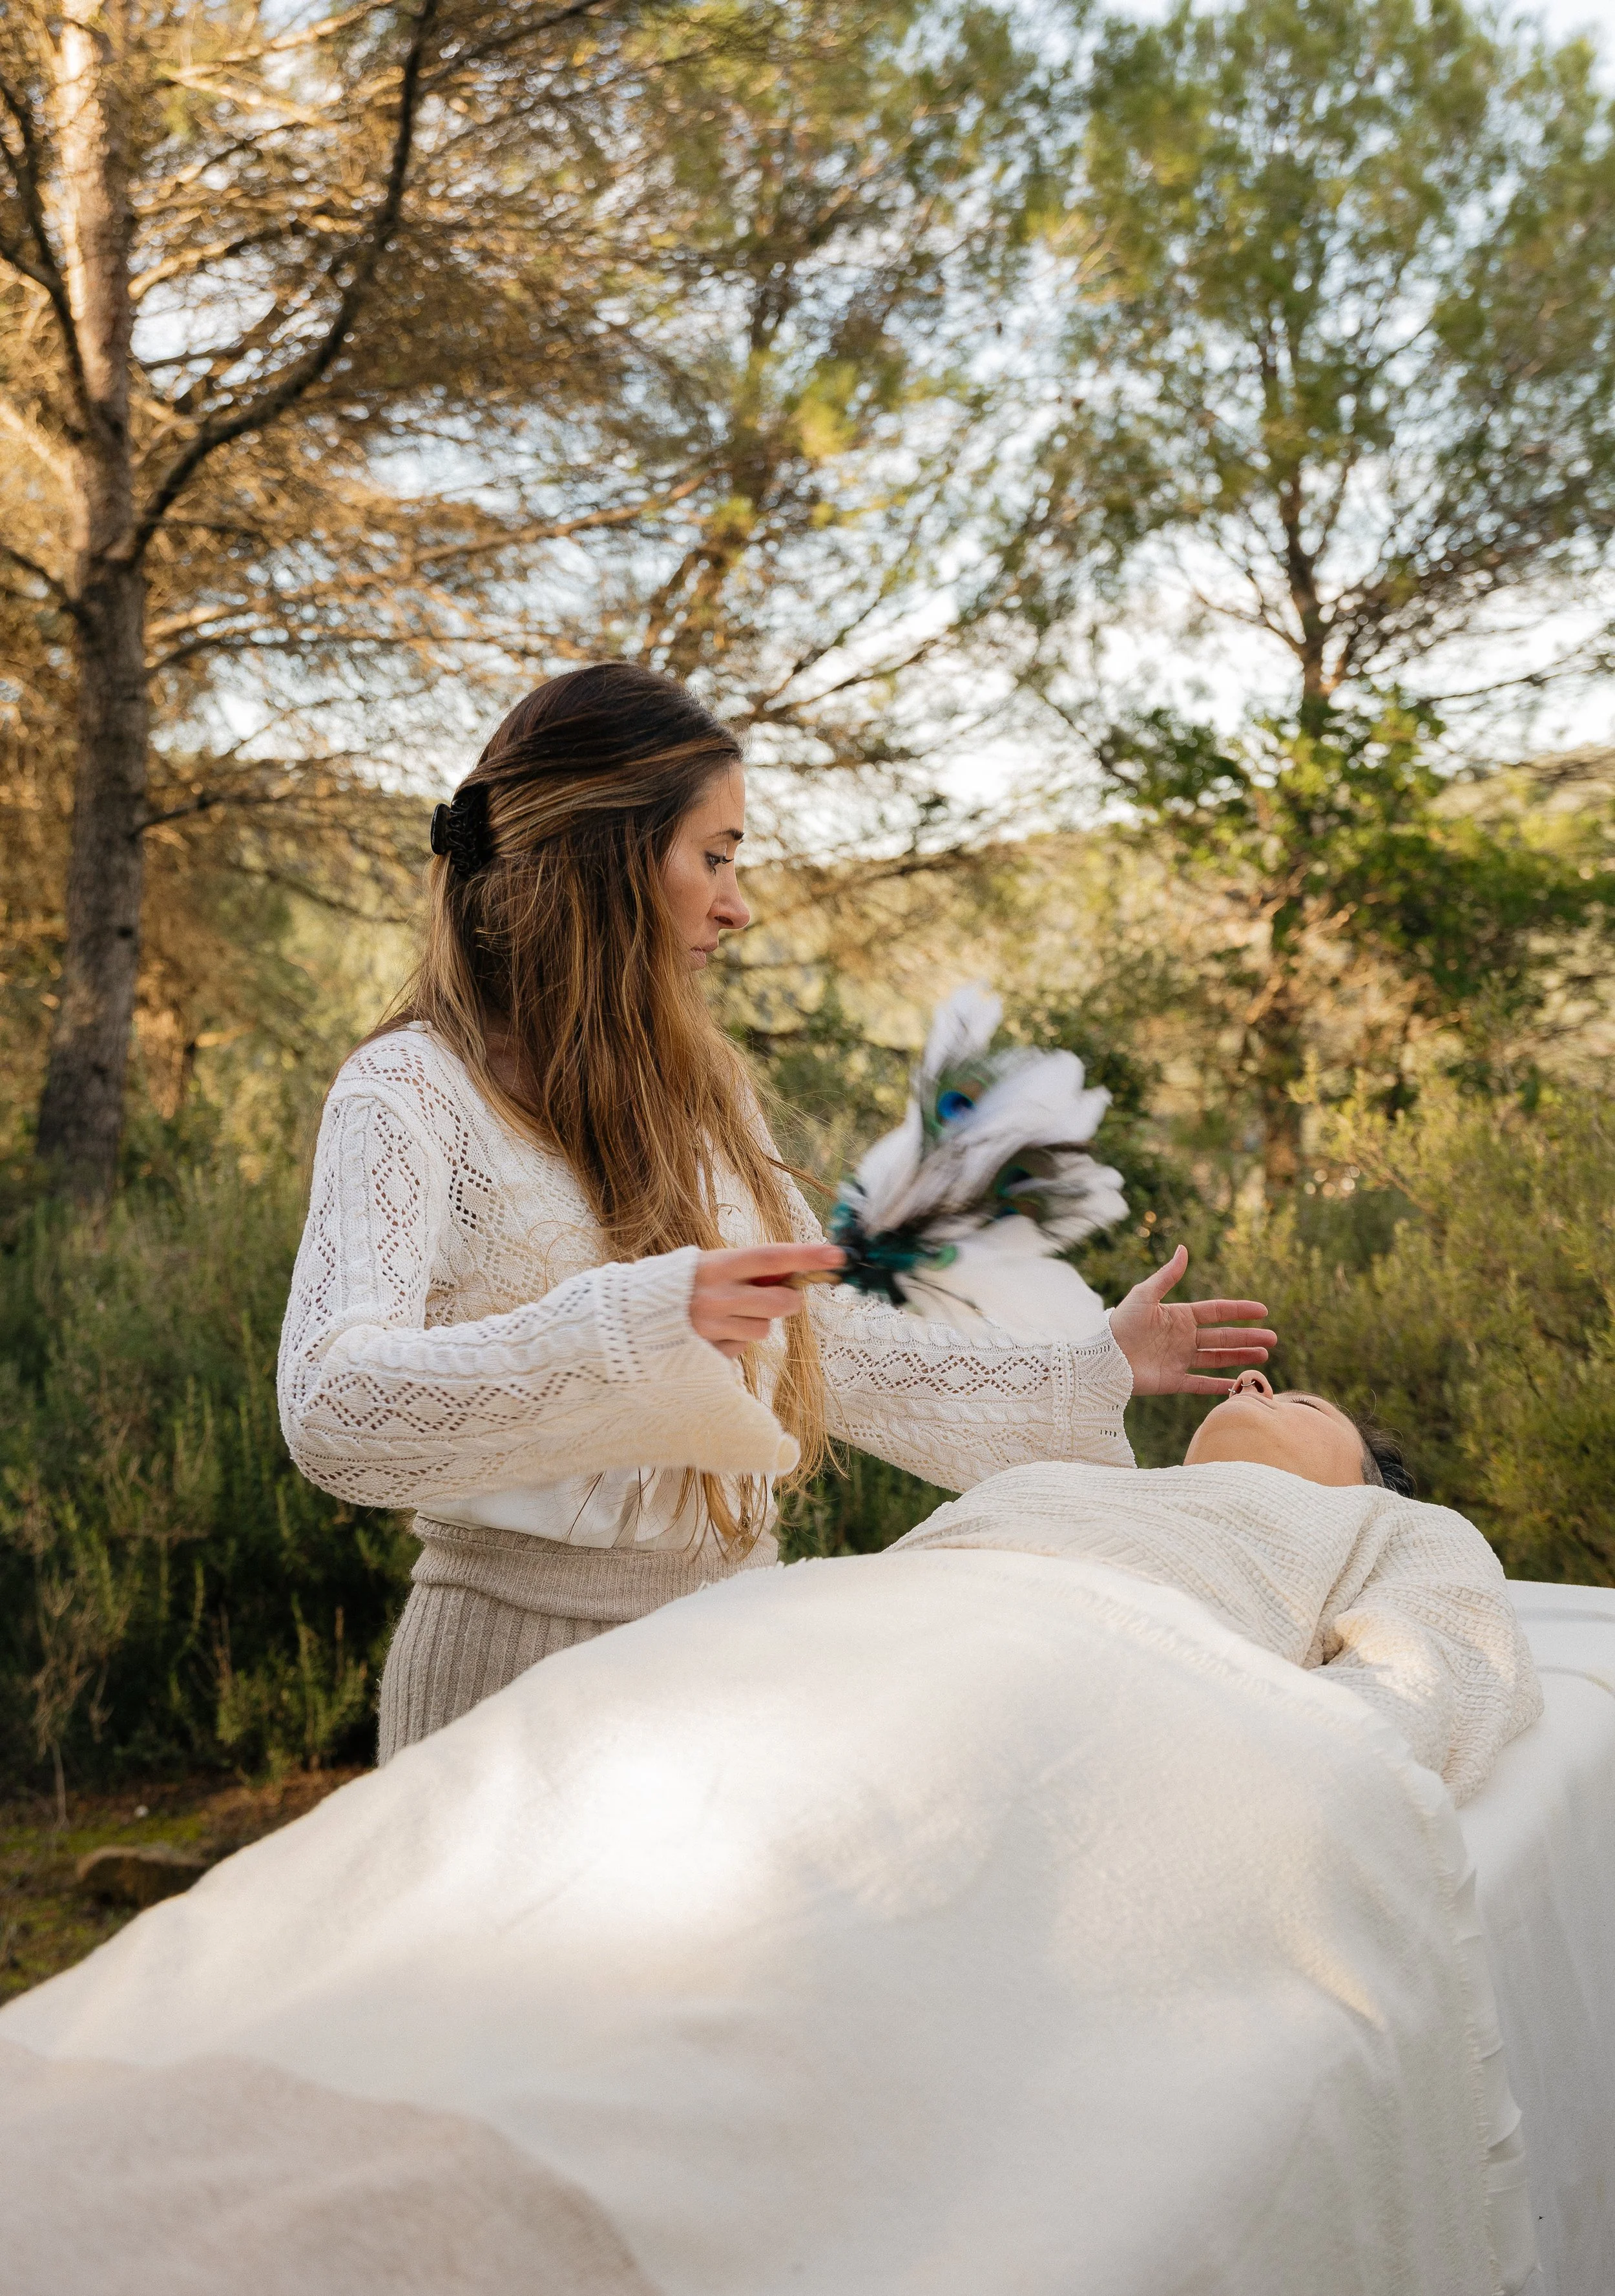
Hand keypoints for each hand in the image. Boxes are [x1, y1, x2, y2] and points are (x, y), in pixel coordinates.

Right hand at [690, 1242, 844, 1358]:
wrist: (627, 1318)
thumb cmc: (677, 1284)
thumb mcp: (708, 1265)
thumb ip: (745, 1269)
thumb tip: (791, 1272)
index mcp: (716, 1266)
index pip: (771, 1257)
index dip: (807, 1256)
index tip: (837, 1256)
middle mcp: (716, 1297)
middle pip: (780, 1301)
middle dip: (789, 1300)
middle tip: (782, 1297)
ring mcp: (712, 1328)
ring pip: (764, 1329)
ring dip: (757, 1322)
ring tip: (731, 1315)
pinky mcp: (707, 1354)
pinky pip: (741, 1348)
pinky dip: (736, 1340)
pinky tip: (715, 1332)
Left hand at [1108, 1245, 1275, 1395]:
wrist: (1103, 1358)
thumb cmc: (1121, 1323)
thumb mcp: (1144, 1295)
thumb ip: (1167, 1276)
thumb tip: (1183, 1249)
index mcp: (1179, 1316)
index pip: (1216, 1312)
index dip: (1239, 1311)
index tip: (1262, 1311)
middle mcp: (1183, 1338)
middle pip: (1223, 1336)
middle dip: (1248, 1337)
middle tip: (1273, 1339)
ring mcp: (1179, 1360)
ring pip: (1217, 1359)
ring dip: (1240, 1357)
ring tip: (1264, 1356)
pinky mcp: (1173, 1381)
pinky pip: (1201, 1384)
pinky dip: (1219, 1386)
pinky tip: (1238, 1384)